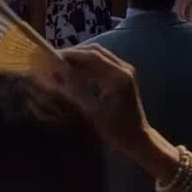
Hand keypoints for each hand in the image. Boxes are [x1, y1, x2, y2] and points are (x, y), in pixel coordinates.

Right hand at [61, 45, 151, 160]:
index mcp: (118, 76)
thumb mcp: (93, 111)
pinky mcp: (123, 75)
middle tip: (55, 59)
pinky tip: (75, 71)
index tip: (53, 57)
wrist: (137, 138)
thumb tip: (57, 74)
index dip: (72, 55)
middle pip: (96, 52)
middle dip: (75, 54)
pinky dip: (88, 65)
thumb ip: (75, 90)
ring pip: (100, 56)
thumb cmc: (115, 129)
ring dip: (81, 58)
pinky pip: (103, 63)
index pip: (92, 57)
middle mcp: (124, 68)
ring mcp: (125, 70)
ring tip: (62, 64)